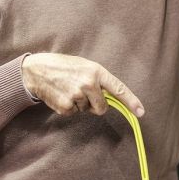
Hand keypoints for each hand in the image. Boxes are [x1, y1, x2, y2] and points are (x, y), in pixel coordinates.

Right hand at [21, 53, 145, 117]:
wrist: (37, 70)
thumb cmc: (63, 66)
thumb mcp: (84, 66)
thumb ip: (98, 80)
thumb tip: (110, 98)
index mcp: (96, 71)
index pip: (118, 89)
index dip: (131, 101)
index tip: (141, 112)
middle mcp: (88, 84)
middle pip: (102, 107)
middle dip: (95, 104)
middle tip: (82, 92)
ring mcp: (77, 96)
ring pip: (86, 110)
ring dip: (79, 104)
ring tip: (67, 89)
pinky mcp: (66, 107)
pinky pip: (74, 113)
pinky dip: (68, 107)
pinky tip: (60, 95)